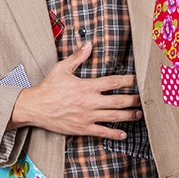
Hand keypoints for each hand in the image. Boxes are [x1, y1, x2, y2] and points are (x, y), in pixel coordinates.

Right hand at [7, 42, 140, 139]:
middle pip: (118, 101)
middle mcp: (90, 102)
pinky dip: (114, 133)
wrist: (36, 108)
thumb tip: (88, 44)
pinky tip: (123, 133)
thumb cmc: (48, 88)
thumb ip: (77, 57)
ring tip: (137, 114)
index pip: (113, 82)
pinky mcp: (82, 128)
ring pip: (114, 117)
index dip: (128, 81)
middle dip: (133, 100)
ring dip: (128, 115)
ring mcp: (87, 116)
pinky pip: (102, 132)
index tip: (137, 79)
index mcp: (86, 86)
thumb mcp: (61, 68)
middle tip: (142, 99)